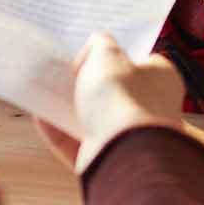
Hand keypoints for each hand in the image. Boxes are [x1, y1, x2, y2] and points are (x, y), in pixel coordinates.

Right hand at [36, 36, 185, 172]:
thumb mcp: (107, 54)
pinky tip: (41, 118)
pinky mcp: (107, 161)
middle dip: (90, 83)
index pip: (143, 61)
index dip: (118, 54)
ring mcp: (129, 139)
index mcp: (162, 80)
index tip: (94, 50)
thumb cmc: (123, 98)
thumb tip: (95, 46)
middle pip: (115, 92)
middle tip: (66, 72)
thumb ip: (100, 43)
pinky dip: (58, 133)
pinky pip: (78, 145)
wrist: (122, 152)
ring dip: (71, 108)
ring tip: (48, 91)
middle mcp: (150, 111)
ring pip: (95, 120)